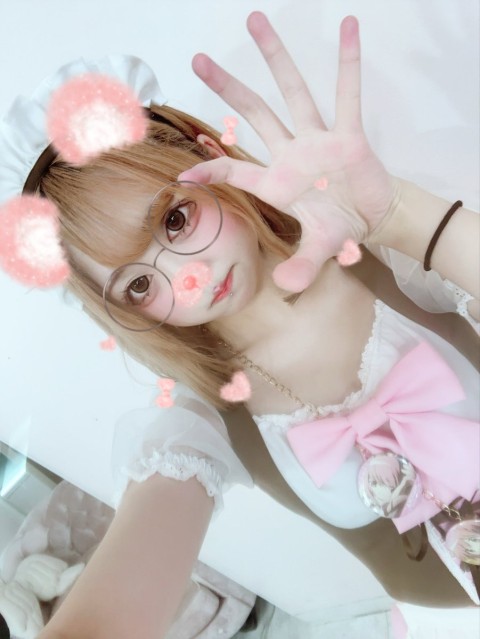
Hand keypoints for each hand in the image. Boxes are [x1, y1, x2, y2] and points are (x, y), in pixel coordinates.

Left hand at [178, 12, 396, 292]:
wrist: (373, 217)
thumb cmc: (339, 227)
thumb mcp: (321, 249)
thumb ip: (302, 266)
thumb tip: (284, 286)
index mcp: (276, 184)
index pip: (235, 173)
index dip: (210, 172)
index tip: (182, 175)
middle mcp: (290, 154)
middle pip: (254, 115)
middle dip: (228, 88)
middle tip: (197, 59)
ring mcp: (318, 139)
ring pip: (292, 93)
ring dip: (275, 58)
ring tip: (254, 21)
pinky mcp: (348, 134)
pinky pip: (348, 95)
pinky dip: (349, 64)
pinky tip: (347, 28)